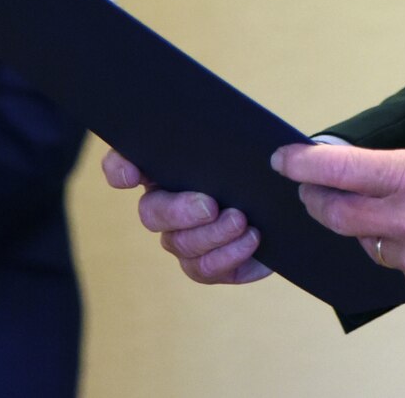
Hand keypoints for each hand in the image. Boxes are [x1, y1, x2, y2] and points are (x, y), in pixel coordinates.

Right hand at [101, 148, 270, 284]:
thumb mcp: (241, 142)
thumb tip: (211, 135)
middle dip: (180, 211)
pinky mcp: (208, 264)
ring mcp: (184, 238)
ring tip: (243, 223)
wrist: (285, 195)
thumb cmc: (256, 165)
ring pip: (180, 245)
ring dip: (213, 236)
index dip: (119, 168)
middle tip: (211, 205)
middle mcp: (165, 206)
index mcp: (165, 169)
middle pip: (151, 213)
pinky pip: (205, 270)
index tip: (131, 174)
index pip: (124, 164)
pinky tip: (253, 241)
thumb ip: (219, 134)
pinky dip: (230, 257)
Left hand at [271, 140, 404, 311]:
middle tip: (312, 192)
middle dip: (316, 201)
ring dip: (370, 231)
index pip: (340, 170)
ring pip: (369, 246)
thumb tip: (360, 171)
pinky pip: (400, 274)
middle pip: (336, 216)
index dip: (302, 165)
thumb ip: (402, 166)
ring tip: (403, 217)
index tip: (283, 161)